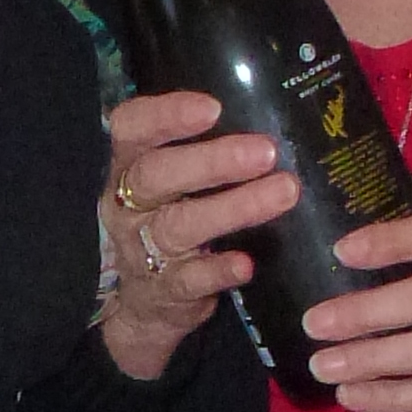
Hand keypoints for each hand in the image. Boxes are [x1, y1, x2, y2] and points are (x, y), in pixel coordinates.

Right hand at [96, 88, 293, 382]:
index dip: (166, 115)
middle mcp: (128, 204)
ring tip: (284, 192)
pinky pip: (190, 279)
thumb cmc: (172, 218)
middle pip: (156, 175)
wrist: (147, 304)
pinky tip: (247, 263)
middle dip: (212, 161)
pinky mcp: (166, 290)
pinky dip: (219, 270)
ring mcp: (143, 249)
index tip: (213, 108)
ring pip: (178, 225)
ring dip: (233, 208)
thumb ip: (204, 148)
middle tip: (267, 151)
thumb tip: (276, 111)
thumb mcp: (174, 181)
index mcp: (129, 165)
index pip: (131, 128)